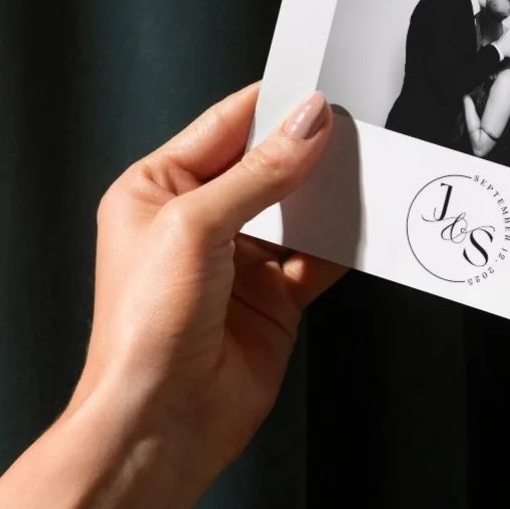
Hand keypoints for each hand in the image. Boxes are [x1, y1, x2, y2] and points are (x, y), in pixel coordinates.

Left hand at [69, 84, 345, 492]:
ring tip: (366, 166)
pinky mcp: (272, 301)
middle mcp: (197, 223)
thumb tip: (307, 124)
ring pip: (296, 209)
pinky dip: (342, 242)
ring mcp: (237, 263)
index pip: (223, 127)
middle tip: (354, 123)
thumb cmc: (143, 329)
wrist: (160, 421)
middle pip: (265, 165)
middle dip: (306, 146)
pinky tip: (364, 223)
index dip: (271, 106)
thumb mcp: (196, 226)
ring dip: (328, 192)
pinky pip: (317, 258)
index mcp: (156, 189)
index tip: (319, 87)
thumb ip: (259, 173)